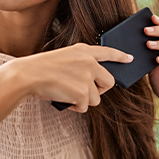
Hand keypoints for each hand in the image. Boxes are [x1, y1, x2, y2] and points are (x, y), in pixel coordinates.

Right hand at [18, 43, 133, 112]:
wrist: (29, 75)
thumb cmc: (41, 68)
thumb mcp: (64, 57)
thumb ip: (80, 63)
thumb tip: (92, 79)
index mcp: (84, 51)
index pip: (108, 52)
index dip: (120, 56)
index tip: (129, 59)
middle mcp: (90, 63)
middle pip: (109, 82)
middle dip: (99, 90)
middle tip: (83, 91)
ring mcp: (87, 78)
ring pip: (96, 98)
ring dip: (83, 100)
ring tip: (67, 93)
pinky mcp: (83, 93)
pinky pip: (85, 107)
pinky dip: (75, 107)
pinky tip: (64, 99)